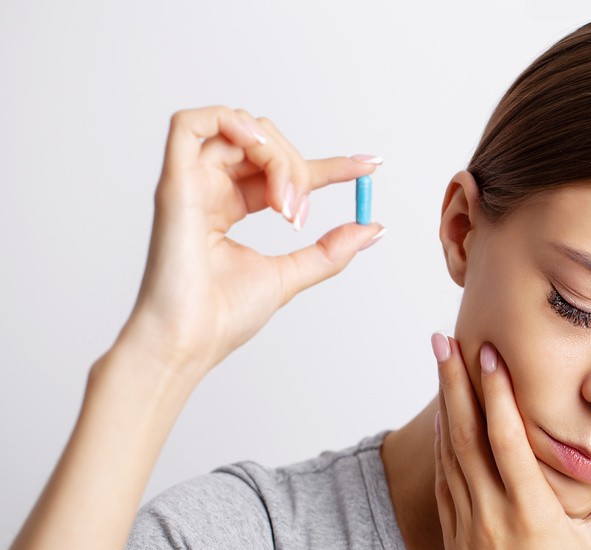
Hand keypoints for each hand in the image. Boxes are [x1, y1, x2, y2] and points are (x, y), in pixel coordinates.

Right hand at [120, 105, 385, 373]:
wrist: (189, 341)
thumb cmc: (223, 316)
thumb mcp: (291, 275)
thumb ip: (330, 249)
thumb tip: (373, 227)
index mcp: (229, 207)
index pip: (282, 169)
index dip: (329, 165)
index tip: (369, 167)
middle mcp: (208, 189)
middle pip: (264, 143)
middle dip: (299, 167)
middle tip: (301, 216)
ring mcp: (189, 184)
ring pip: (240, 129)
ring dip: (277, 157)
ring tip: (285, 204)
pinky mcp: (173, 184)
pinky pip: (189, 124)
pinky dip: (230, 122)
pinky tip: (259, 151)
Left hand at [432, 333, 590, 549]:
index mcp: (533, 516)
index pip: (506, 440)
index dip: (495, 392)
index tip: (487, 353)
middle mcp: (493, 521)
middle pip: (465, 439)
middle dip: (453, 384)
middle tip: (444, 340)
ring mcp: (468, 533)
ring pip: (449, 458)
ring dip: (443, 410)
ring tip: (439, 366)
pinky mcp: (454, 543)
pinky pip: (445, 484)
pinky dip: (443, 448)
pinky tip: (445, 421)